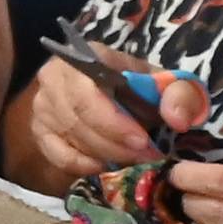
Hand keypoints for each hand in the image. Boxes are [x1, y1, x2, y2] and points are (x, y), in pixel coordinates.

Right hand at [11, 55, 205, 186]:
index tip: (142, 142)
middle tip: (145, 157)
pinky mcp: (40, 130)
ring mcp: (43, 105)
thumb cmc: (147, 88)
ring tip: (133, 161)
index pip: (87, 93)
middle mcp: (54, 77)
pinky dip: (80, 164)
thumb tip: (176, 119)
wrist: (129, 96)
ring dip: (103, 155)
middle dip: (113, 144)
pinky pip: (55, 154)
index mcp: (86, 57)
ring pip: (68, 138)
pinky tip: (104, 166)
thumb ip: (182, 96)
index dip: (112, 122)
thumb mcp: (174, 85)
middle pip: (76, 120)